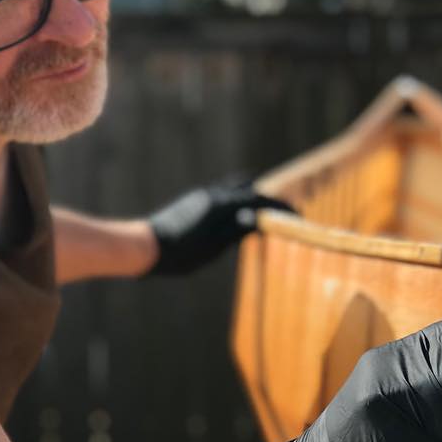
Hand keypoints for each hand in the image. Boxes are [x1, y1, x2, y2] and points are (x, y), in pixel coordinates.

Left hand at [146, 182, 293, 275]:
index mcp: (221, 205)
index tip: (297, 215)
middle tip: (283, 213)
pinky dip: (237, 202)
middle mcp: (213, 195)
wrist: (145, 247)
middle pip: (249, 188)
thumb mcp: (214, 247)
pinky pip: (223, 196)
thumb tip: (259, 217)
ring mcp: (202, 197)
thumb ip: (237, 230)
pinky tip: (236, 218)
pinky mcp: (193, 203)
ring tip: (262, 214)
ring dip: (251, 198)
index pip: (259, 199)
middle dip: (268, 199)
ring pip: (234, 189)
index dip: (280, 207)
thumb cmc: (180, 253)